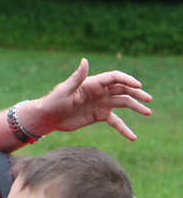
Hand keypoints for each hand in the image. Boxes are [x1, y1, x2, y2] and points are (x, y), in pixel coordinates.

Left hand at [23, 58, 152, 139]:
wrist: (48, 117)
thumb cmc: (54, 101)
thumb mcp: (65, 90)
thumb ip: (77, 77)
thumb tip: (85, 60)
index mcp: (93, 83)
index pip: (115, 78)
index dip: (127, 80)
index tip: (138, 86)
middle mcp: (100, 92)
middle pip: (123, 90)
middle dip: (136, 94)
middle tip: (148, 100)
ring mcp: (101, 104)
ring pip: (123, 104)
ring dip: (136, 107)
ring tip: (148, 112)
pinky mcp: (99, 116)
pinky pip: (116, 122)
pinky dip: (124, 128)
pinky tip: (133, 137)